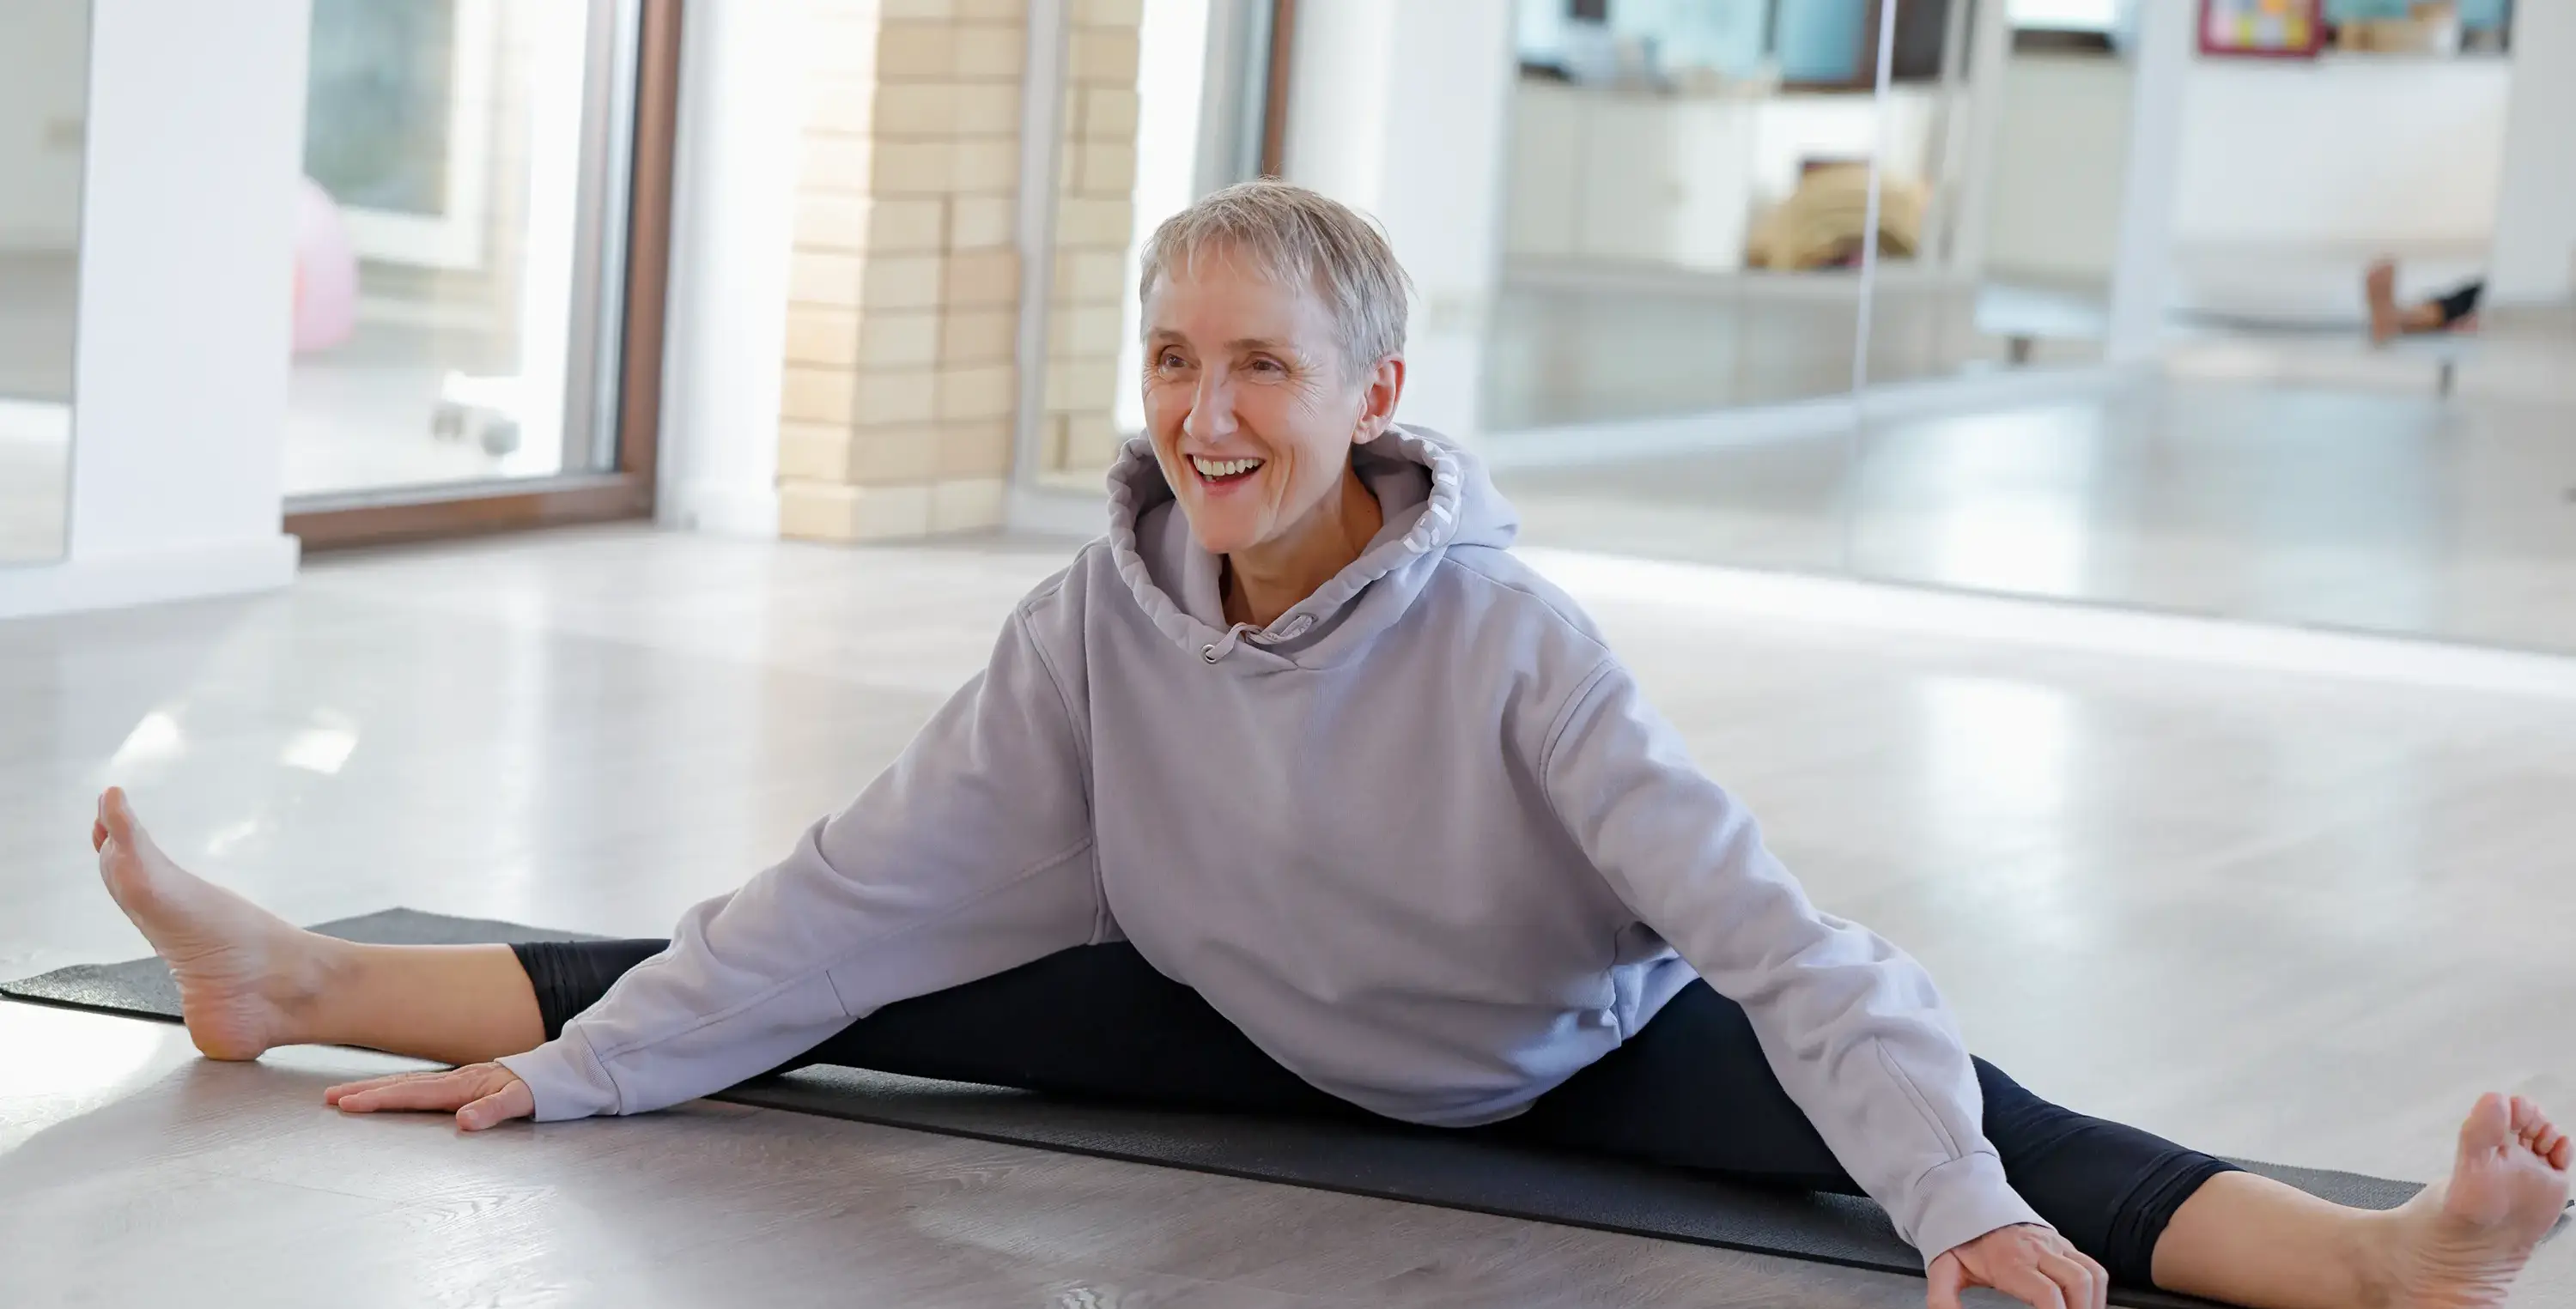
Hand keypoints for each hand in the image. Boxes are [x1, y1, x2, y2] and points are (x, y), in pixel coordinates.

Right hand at [324, 1062, 533, 1130]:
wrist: (556, 1071)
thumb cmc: (540, 1088)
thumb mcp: (524, 1101)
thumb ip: (494, 1110)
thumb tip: (464, 1121)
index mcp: (461, 1085)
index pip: (412, 1093)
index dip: (379, 1099)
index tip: (348, 1104)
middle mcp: (453, 1080)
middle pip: (400, 1085)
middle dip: (363, 1091)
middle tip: (329, 1098)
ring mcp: (455, 1080)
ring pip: (406, 1083)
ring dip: (374, 1088)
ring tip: (343, 1094)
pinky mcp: (459, 1084)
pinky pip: (418, 1086)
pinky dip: (395, 1088)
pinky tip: (384, 1092)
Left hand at [1928, 1224, 2105, 1308]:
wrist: (1968, 1203)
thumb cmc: (1961, 1240)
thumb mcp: (1944, 1269)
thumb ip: (1943, 1298)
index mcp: (2011, 1262)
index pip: (2047, 1293)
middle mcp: (2038, 1251)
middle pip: (2078, 1282)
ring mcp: (2054, 1245)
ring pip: (2092, 1272)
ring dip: (2094, 1300)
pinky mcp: (2062, 1242)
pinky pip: (2091, 1263)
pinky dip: (2096, 1286)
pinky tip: (2086, 1302)